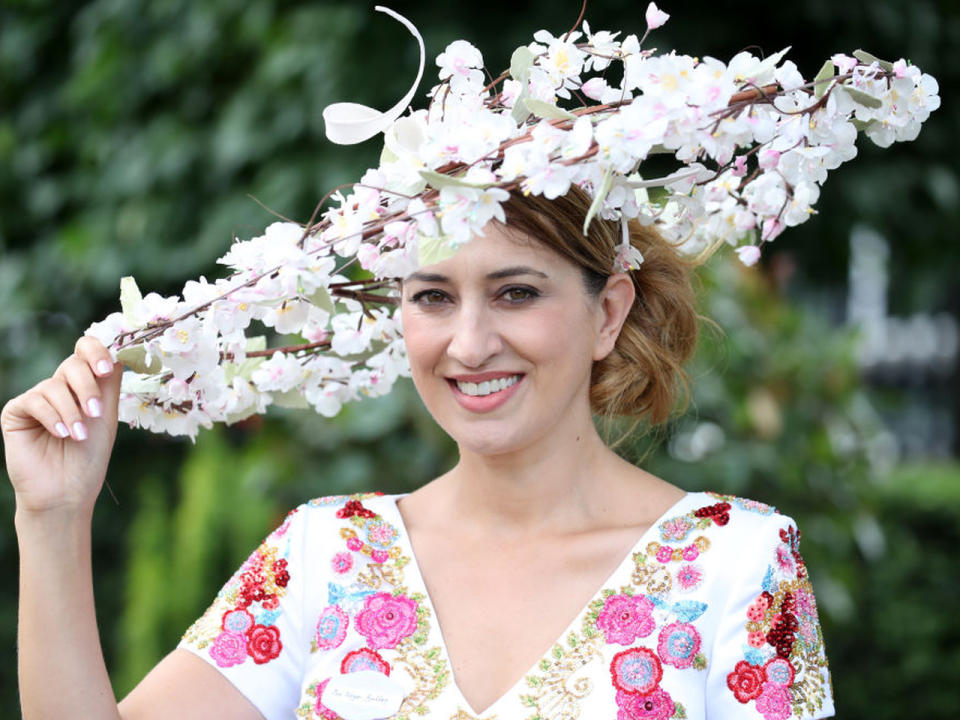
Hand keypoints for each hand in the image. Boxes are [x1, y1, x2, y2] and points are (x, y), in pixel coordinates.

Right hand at [2, 336, 121, 515]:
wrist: (65, 493)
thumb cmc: (88, 459)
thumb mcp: (106, 419)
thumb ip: (108, 387)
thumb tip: (118, 354)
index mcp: (84, 387)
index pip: (86, 352)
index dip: (96, 352)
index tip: (106, 368)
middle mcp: (60, 389)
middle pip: (73, 364)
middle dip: (87, 387)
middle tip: (95, 413)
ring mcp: (37, 400)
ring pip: (54, 385)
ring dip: (71, 411)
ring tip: (78, 436)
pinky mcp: (16, 412)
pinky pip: (33, 401)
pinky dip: (51, 416)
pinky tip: (60, 434)